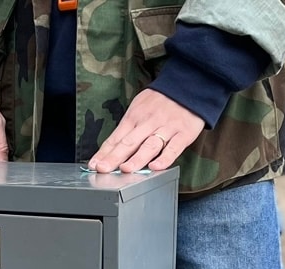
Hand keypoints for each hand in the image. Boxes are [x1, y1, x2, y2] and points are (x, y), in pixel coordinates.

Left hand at [87, 89, 204, 173]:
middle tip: (102, 169)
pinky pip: (174, 148)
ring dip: (137, 158)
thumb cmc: (161, 101)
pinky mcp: (184, 133)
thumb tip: (108, 151)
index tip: (93, 166)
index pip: (116, 138)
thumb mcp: (139, 108)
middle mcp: (148, 122)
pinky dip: (165, 158)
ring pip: (149, 145)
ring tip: (125, 170)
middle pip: (129, 142)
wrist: (191, 84)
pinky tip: (155, 167)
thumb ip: (126, 130)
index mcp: (135, 117)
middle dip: (114, 157)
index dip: (104, 153)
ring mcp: (167, 128)